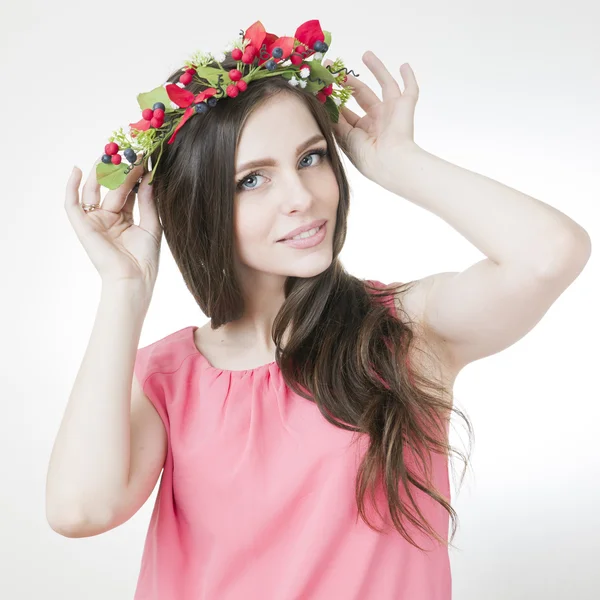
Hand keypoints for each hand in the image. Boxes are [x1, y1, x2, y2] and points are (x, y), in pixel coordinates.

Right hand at [64, 156, 162, 288]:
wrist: (134, 280)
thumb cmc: (145, 259)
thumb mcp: (151, 225)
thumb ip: (148, 201)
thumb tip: (149, 178)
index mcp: (126, 219)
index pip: (129, 191)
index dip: (134, 175)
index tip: (144, 158)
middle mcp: (109, 218)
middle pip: (113, 188)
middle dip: (120, 170)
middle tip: (130, 152)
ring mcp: (95, 222)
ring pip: (94, 191)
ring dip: (100, 173)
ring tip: (109, 155)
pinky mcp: (83, 227)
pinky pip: (72, 204)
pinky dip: (72, 187)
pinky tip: (78, 170)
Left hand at [324, 51, 419, 183]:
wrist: (388, 162)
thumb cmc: (364, 156)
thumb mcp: (343, 135)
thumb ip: (333, 117)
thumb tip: (322, 99)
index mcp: (361, 130)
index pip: (346, 109)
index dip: (335, 95)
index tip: (323, 81)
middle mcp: (377, 120)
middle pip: (362, 94)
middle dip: (348, 81)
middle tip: (335, 68)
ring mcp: (392, 113)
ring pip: (385, 85)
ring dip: (377, 69)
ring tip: (366, 54)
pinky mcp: (406, 107)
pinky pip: (410, 90)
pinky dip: (409, 78)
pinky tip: (404, 66)